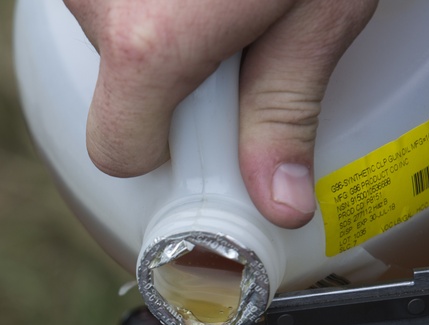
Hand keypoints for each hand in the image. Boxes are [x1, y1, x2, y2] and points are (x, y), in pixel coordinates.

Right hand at [63, 0, 377, 228]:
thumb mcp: (320, 9)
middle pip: (115, 89)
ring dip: (154, 27)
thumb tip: (280, 201)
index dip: (164, 158)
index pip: (117, 152)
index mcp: (149, 41)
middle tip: (231, 41)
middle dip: (168, 81)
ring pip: (108, 31)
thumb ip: (287, 107)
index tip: (206, 143)